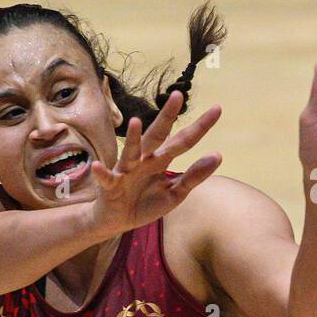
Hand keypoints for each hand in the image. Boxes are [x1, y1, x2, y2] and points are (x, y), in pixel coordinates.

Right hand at [87, 91, 222, 235]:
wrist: (117, 221)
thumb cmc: (146, 202)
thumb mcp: (175, 192)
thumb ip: (194, 176)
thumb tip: (218, 156)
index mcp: (161, 160)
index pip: (183, 140)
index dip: (199, 127)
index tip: (217, 108)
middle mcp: (144, 160)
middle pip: (157, 135)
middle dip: (166, 116)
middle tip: (177, 95)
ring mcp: (126, 170)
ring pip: (130, 152)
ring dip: (133, 139)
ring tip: (136, 122)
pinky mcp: (110, 185)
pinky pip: (106, 178)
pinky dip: (102, 173)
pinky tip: (98, 166)